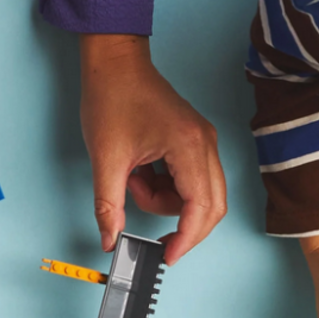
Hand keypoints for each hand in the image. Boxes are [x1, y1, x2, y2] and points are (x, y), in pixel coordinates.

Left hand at [79, 34, 226, 264]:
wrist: (114, 62)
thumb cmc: (112, 96)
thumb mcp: (105, 159)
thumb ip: (109, 206)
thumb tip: (110, 239)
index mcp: (189, 146)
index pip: (202, 208)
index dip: (187, 238)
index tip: (168, 255)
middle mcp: (205, 144)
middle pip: (213, 205)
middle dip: (184, 226)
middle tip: (156, 237)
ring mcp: (203, 141)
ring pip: (201, 195)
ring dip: (168, 202)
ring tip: (134, 179)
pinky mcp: (195, 141)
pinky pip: (191, 180)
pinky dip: (168, 188)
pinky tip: (142, 171)